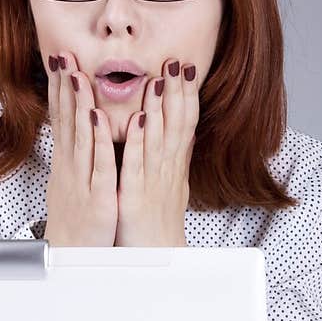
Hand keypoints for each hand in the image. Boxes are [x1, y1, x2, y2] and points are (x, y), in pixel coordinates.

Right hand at [43, 49, 118, 246]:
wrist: (73, 257)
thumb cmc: (77, 221)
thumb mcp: (73, 183)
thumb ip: (76, 157)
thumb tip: (76, 131)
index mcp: (67, 163)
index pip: (62, 119)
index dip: (60, 89)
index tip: (60, 61)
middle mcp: (71, 168)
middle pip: (67, 121)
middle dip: (64, 86)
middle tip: (63, 55)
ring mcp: (83, 181)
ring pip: (81, 136)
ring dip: (79, 104)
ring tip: (79, 75)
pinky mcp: (97, 197)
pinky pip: (100, 164)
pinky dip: (99, 140)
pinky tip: (99, 119)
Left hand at [114, 58, 198, 245]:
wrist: (155, 258)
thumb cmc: (157, 222)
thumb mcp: (171, 186)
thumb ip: (176, 157)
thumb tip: (186, 133)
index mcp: (173, 165)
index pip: (184, 122)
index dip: (186, 95)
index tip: (185, 67)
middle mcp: (167, 170)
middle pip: (176, 125)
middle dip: (177, 93)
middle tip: (177, 62)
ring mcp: (153, 182)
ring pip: (157, 139)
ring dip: (158, 109)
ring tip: (158, 80)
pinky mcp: (135, 195)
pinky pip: (136, 164)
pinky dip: (136, 141)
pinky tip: (135, 119)